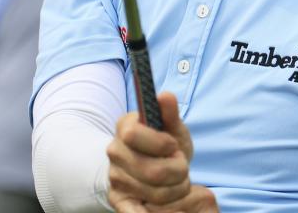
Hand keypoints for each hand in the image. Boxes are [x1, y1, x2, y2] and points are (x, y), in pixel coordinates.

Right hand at [106, 92, 217, 212]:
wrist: (154, 164)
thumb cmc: (165, 143)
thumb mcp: (172, 126)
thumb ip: (170, 112)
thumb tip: (165, 96)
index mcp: (124, 127)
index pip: (134, 134)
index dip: (160, 143)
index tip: (172, 145)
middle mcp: (115, 152)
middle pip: (152, 170)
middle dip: (178, 170)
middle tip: (182, 166)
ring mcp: (115, 177)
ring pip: (154, 193)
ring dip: (176, 190)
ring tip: (178, 181)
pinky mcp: (119, 199)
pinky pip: (131, 212)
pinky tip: (155, 212)